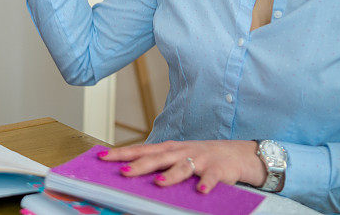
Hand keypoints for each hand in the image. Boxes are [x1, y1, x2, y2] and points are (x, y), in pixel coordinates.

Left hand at [100, 140, 266, 193]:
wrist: (237, 153)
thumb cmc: (201, 156)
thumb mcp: (177, 156)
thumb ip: (157, 162)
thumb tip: (129, 169)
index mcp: (168, 148)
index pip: (140, 149)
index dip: (122, 153)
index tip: (103, 157)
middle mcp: (181, 151)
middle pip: (156, 158)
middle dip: (138, 164)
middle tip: (123, 172)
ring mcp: (199, 159)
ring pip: (181, 167)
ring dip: (170, 175)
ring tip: (158, 183)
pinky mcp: (217, 169)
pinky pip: (211, 178)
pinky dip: (206, 184)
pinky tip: (201, 191)